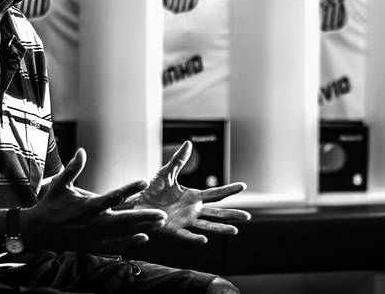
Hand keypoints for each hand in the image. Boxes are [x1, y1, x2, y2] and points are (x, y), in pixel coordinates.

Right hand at [24, 148, 166, 251]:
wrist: (37, 232)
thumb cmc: (50, 205)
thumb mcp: (59, 184)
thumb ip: (73, 168)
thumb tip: (82, 151)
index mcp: (88, 206)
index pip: (113, 196)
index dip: (129, 188)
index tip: (145, 181)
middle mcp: (94, 222)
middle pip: (124, 219)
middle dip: (145, 217)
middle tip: (163, 214)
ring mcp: (94, 236)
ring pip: (123, 233)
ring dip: (142, 228)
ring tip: (160, 223)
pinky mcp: (93, 246)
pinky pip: (115, 245)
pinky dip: (130, 243)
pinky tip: (144, 238)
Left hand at [130, 141, 250, 243]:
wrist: (136, 205)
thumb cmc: (152, 191)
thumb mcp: (166, 173)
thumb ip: (178, 160)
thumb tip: (188, 143)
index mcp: (193, 197)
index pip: (216, 194)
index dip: (230, 190)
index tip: (244, 185)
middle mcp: (193, 211)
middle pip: (217, 213)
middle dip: (232, 215)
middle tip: (248, 217)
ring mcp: (184, 221)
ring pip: (207, 226)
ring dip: (221, 229)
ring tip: (235, 231)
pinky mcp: (173, 230)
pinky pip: (185, 235)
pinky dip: (195, 239)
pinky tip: (205, 240)